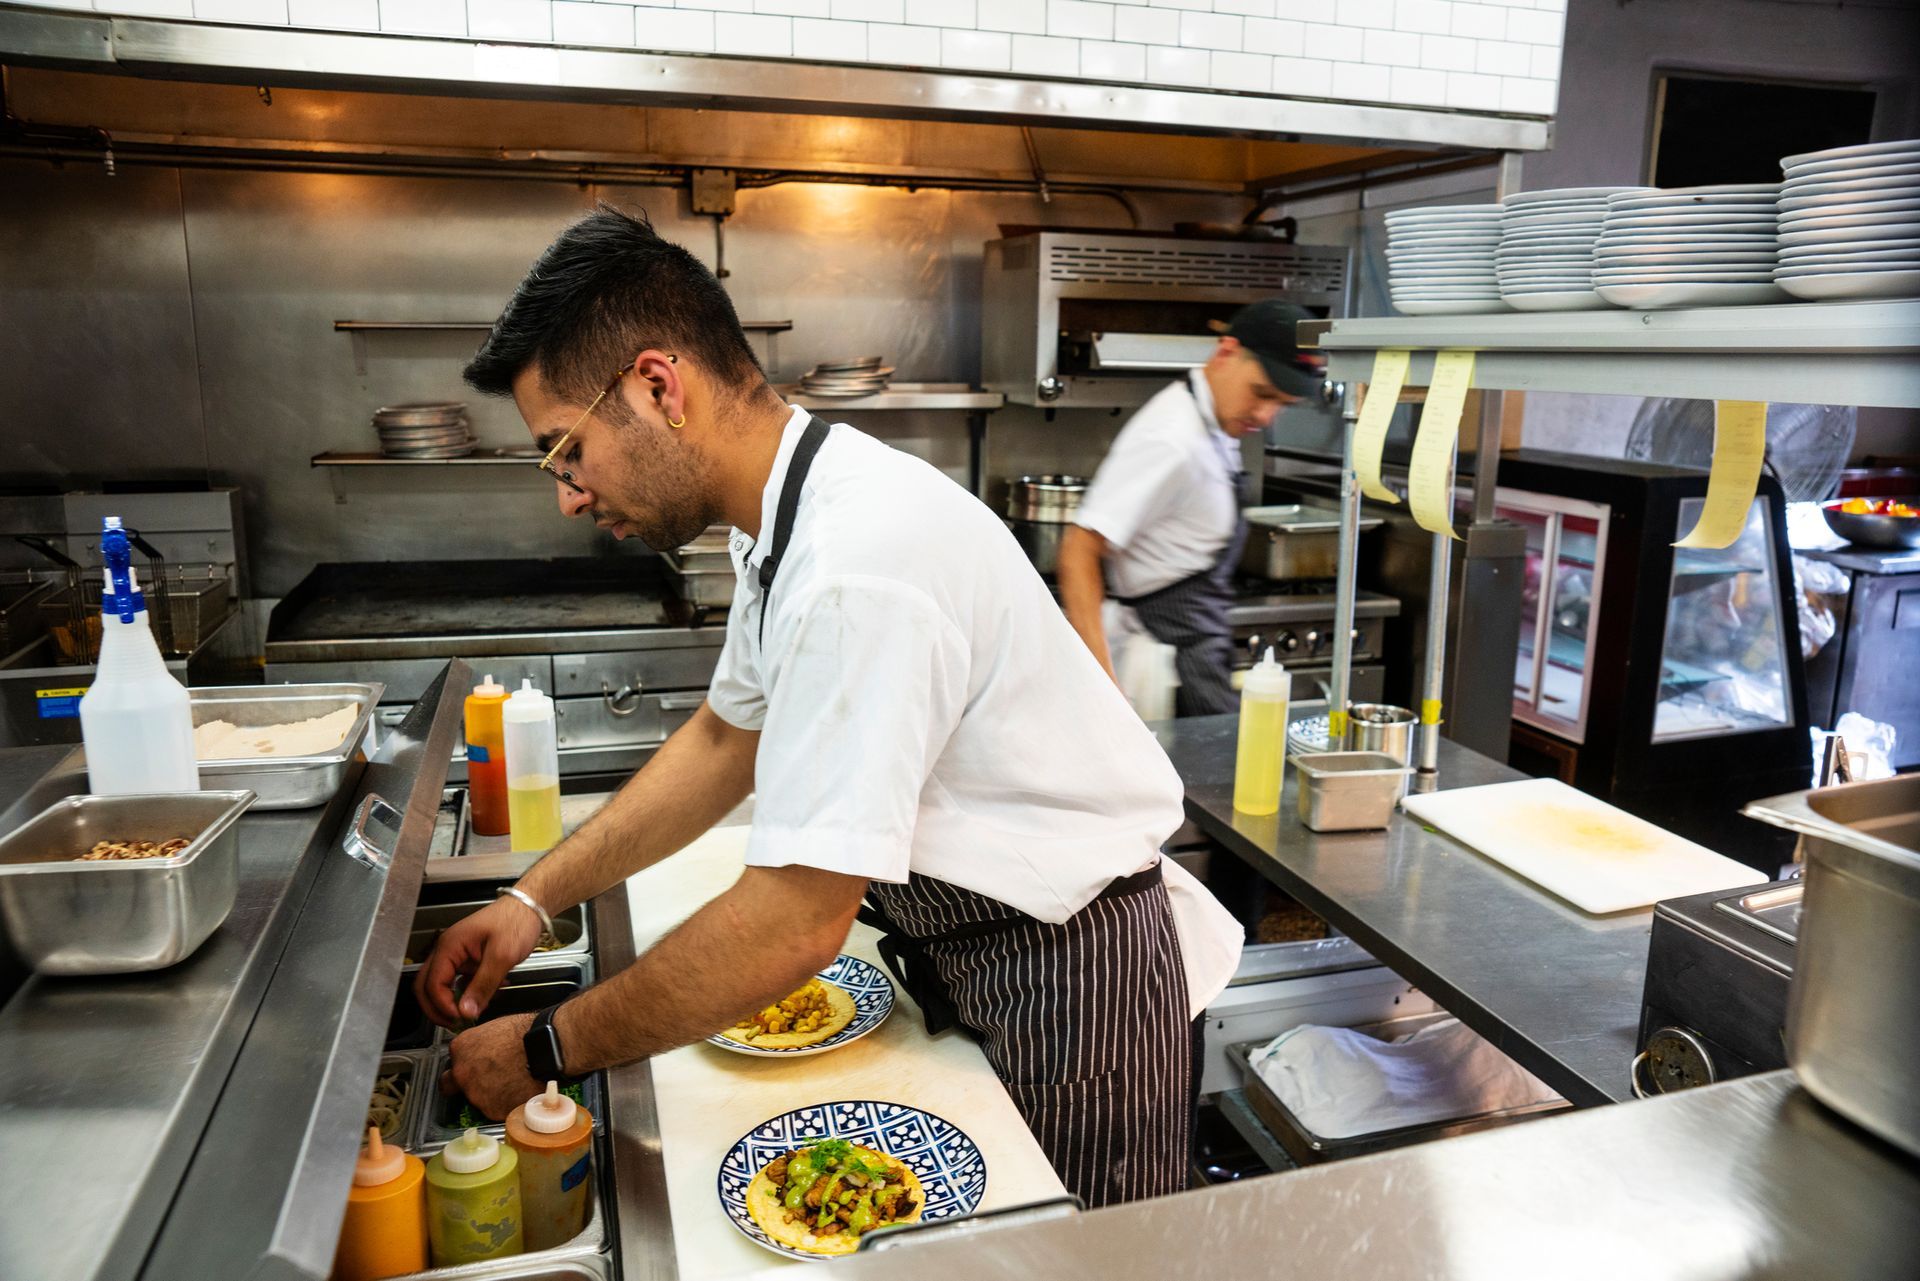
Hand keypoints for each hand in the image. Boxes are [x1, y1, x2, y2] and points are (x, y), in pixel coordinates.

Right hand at [414, 896, 542, 1026]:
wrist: (530, 907)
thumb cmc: (516, 920)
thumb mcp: (502, 956)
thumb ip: (483, 985)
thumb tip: (466, 1011)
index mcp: (450, 946)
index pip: (432, 983)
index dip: (442, 1005)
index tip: (459, 1018)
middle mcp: (448, 949)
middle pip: (427, 986)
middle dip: (438, 1008)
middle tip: (455, 1023)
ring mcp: (458, 954)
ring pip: (444, 986)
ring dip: (457, 1001)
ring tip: (477, 1009)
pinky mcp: (469, 959)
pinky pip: (461, 981)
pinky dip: (471, 991)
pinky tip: (491, 992)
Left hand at [442, 1012, 539, 1121]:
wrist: (546, 1048)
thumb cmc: (526, 1032)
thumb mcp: (492, 1029)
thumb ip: (477, 1044)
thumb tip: (479, 1052)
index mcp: (460, 1049)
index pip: (451, 1062)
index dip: (464, 1064)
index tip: (474, 1065)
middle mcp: (462, 1074)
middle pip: (451, 1085)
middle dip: (462, 1084)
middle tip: (483, 1080)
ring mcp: (476, 1095)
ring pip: (475, 1099)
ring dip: (487, 1095)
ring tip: (509, 1083)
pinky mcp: (493, 1110)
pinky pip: (495, 1110)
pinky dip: (503, 1104)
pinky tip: (516, 1092)